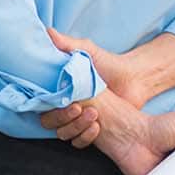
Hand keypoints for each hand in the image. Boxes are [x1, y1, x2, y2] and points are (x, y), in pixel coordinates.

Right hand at [40, 29, 144, 147]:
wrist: (133, 80)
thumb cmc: (109, 64)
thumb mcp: (87, 52)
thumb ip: (66, 44)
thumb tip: (47, 32)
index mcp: (58, 89)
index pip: (40, 102)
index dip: (44, 103)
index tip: (57, 97)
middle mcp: (63, 106)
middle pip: (48, 121)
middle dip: (61, 116)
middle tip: (78, 106)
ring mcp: (76, 120)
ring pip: (62, 133)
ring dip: (75, 126)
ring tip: (93, 114)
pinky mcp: (89, 132)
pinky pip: (78, 142)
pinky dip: (85, 137)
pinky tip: (97, 127)